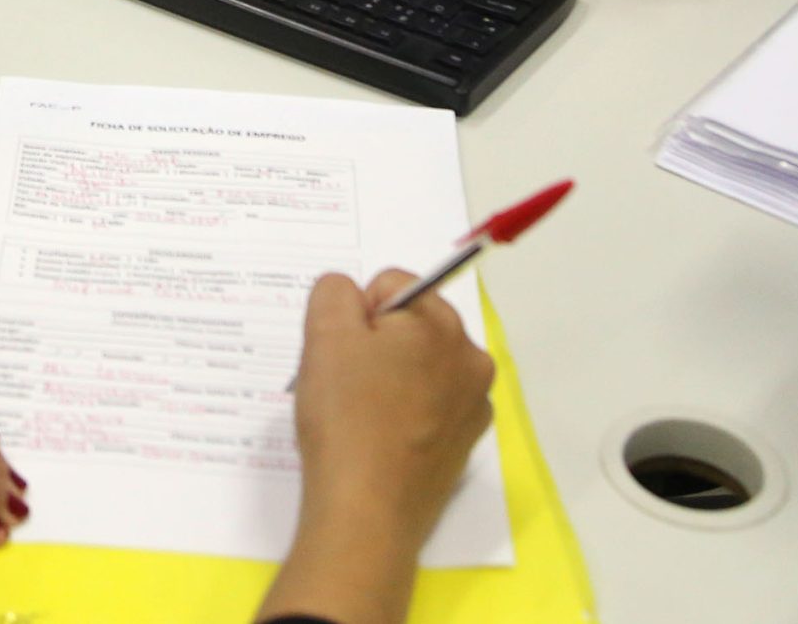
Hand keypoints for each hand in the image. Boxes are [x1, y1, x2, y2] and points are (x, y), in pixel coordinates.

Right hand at [260, 269, 495, 623]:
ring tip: (361, 415)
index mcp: (442, 324)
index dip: (356, 313)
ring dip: (390, 378)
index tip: (342, 352)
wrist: (366, 513)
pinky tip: (380, 439)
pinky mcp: (463, 445)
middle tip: (346, 383)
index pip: (391, 284)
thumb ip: (334, 292)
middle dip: (376, 344)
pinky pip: (428, 408)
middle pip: (410, 326)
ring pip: (419, 367)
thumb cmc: (346, 417)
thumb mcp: (324, 334)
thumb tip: (351, 296)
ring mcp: (472, 406)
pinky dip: (404, 414)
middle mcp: (471, 359)